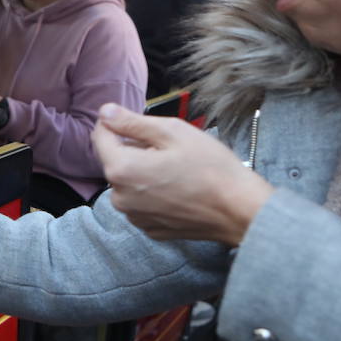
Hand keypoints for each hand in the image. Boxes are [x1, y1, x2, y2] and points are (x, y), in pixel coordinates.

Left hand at [91, 103, 274, 244]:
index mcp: (121, 170)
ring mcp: (134, 216)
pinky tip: (178, 189)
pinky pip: (141, 201)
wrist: (240, 211)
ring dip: (143, 171)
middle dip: (134, 149)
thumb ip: (132, 122)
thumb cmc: (211, 168)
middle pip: (115, 160)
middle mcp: (120, 197)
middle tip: (169, 148)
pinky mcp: (149, 228)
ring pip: (128, 181)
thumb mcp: (173, 132)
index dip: (116, 123)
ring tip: (176, 169)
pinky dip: (153, 192)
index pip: (100, 136)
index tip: (139, 122)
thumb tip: (105, 112)